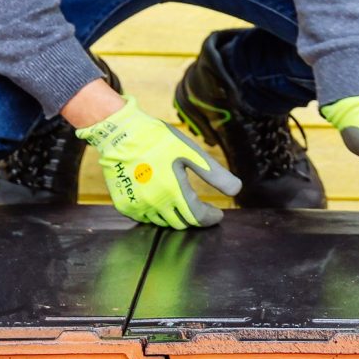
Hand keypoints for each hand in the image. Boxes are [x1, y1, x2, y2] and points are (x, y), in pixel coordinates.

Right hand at [76, 95, 239, 228]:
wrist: (121, 134)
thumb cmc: (159, 141)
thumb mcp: (192, 153)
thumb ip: (215, 174)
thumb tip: (237, 190)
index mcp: (174, 192)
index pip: (198, 218)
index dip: (210, 218)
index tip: (217, 214)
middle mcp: (155, 204)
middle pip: (181, 223)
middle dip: (194, 218)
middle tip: (201, 208)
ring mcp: (137, 207)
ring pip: (162, 223)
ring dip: (175, 216)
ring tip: (182, 203)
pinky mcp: (124, 205)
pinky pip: (144, 218)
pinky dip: (156, 214)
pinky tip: (161, 201)